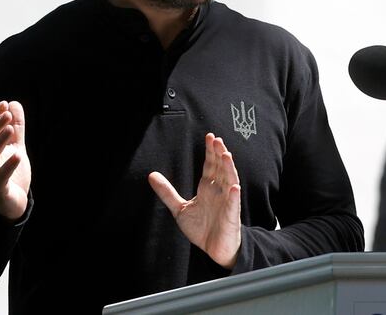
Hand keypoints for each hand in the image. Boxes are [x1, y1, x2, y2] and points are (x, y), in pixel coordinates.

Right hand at [0, 100, 31, 219]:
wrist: (12, 204)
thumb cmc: (11, 173)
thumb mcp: (16, 147)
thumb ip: (16, 128)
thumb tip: (14, 104)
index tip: (5, 104)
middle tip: (7, 114)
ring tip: (10, 130)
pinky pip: (0, 177)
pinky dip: (8, 166)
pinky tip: (18, 155)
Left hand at [148, 133, 241, 268]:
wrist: (213, 250)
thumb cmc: (202, 228)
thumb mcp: (179, 208)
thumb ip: (167, 192)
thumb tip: (151, 175)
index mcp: (207, 187)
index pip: (210, 165)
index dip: (210, 151)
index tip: (210, 137)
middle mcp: (219, 191)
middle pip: (220, 168)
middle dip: (219, 154)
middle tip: (216, 140)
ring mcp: (227, 202)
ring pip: (230, 181)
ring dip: (229, 169)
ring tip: (226, 155)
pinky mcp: (231, 216)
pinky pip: (233, 204)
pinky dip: (234, 195)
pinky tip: (234, 187)